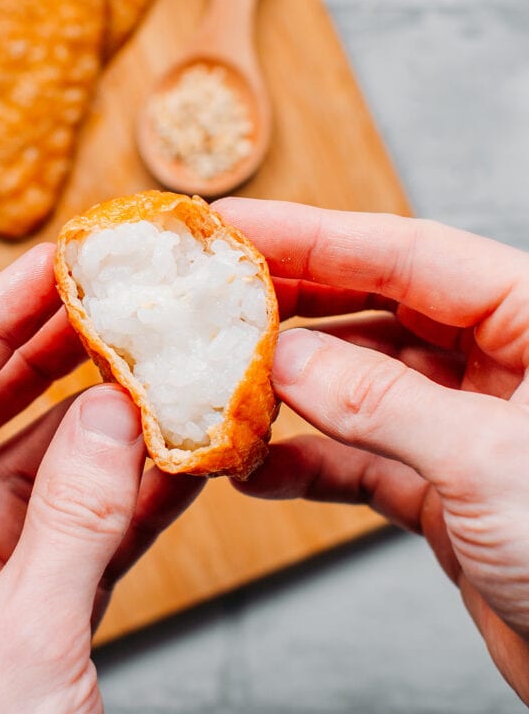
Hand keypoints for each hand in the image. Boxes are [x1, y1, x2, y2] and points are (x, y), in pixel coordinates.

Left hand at [0, 245, 203, 713]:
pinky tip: (175, 459)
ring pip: (40, 473)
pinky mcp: (29, 616)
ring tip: (157, 370)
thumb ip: (76, 519)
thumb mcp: (26, 644)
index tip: (49, 269)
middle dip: (46, 359)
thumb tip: (120, 413)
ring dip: (100, 427)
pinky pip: (78, 529)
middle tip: (110, 300)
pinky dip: (125, 495)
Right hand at [216, 198, 528, 705]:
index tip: (236, 227)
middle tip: (214, 293)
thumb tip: (283, 357)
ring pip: (361, 384)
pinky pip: (361, 458)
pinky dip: (308, 463)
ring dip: (291, 390)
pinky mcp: (444, 487)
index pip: (408, 254)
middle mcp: (500, 362)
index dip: (314, 236)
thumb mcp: (486, 461)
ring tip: (223, 385)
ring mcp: (467, 425)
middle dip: (293, 304)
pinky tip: (254, 469)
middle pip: (377, 306)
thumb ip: (380, 402)